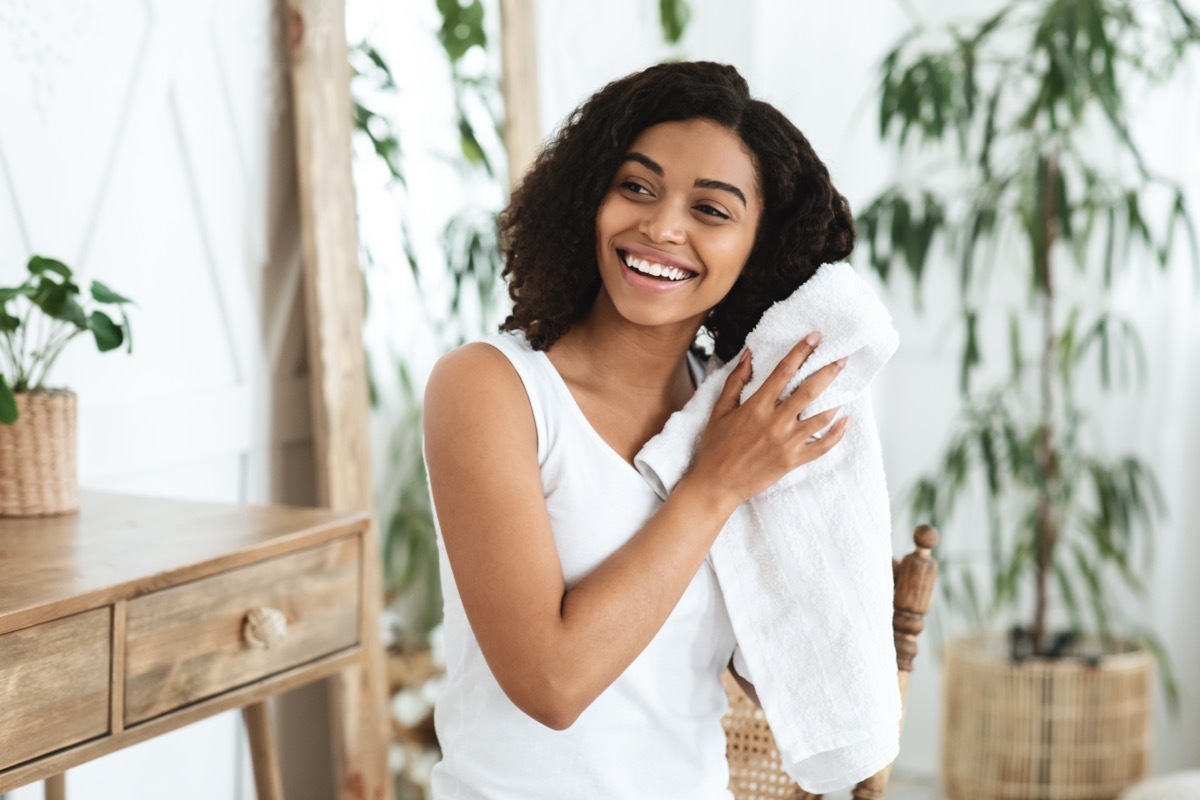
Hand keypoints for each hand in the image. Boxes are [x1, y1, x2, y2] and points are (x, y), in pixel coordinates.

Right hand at [686, 334, 848, 509]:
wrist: (717, 484)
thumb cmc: (715, 448)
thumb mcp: (720, 410)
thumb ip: (736, 381)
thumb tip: (748, 355)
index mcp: (757, 406)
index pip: (784, 371)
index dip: (801, 351)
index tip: (814, 338)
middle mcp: (776, 422)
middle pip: (810, 390)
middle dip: (829, 371)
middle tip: (842, 359)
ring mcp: (787, 442)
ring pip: (821, 417)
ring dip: (836, 400)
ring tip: (845, 388)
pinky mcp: (794, 460)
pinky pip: (823, 445)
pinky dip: (837, 433)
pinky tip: (844, 421)